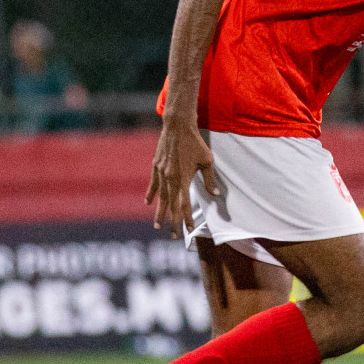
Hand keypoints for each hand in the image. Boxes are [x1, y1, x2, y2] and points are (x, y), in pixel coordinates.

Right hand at [146, 119, 221, 235]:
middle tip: (174, 236)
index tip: (188, 229)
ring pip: (160, 197)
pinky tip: (147, 203)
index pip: (185, 204)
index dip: (186, 217)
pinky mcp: (155, 166)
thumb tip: (215, 195)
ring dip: (160, 212)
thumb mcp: (207, 161)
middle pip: (171, 205)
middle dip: (173, 221)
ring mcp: (161, 173)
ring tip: (158, 226)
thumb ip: (209, 180)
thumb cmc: (196, 143)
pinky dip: (150, 194)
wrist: (177, 127)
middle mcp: (170, 178)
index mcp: (183, 179)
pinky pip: (153, 184)